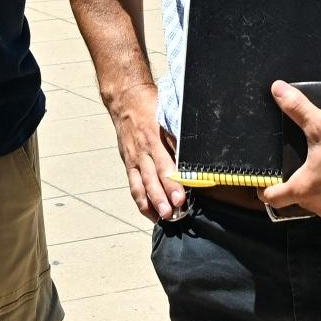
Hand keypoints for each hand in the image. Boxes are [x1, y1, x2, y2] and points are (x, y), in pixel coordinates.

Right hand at [105, 80, 184, 221]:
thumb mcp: (167, 117)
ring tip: (163, 218)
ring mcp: (135, 159)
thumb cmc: (152, 108)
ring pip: (142, 185)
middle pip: (154, 177)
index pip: (166, 164)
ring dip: (152, 203)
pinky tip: (151, 214)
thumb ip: (178, 138)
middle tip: (174, 212)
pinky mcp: (129, 164)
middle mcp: (144, 151)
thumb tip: (193, 156)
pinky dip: (141, 201)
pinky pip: (134, 185)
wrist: (126, 101)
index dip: (174, 181)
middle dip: (163, 196)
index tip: (182, 196)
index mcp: (155, 138)